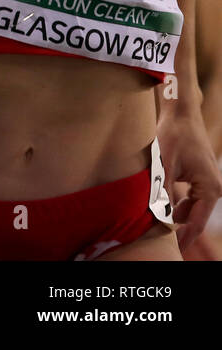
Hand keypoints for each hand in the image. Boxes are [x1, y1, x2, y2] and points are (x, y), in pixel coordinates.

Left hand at [158, 109, 221, 249]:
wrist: (181, 114)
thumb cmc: (174, 135)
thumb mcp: (164, 165)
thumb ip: (162, 192)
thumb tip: (158, 216)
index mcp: (210, 188)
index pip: (196, 222)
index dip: (185, 238)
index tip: (175, 252)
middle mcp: (212, 188)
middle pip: (193, 217)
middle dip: (176, 227)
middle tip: (158, 241)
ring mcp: (206, 183)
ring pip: (188, 208)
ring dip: (172, 214)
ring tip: (153, 224)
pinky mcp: (198, 178)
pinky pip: (186, 198)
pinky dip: (173, 202)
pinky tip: (157, 205)